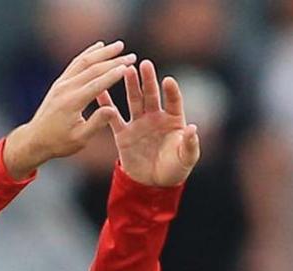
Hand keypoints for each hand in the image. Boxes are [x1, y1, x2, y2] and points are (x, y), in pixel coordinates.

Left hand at [3, 40, 136, 178]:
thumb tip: (113, 110)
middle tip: (132, 56)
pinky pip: (76, 63)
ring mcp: (61, 83)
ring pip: (83, 61)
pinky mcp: (60, 82)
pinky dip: (88, 53)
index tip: (129, 67)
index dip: (114, 75)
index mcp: (73, 102)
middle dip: (113, 61)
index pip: (97, 84)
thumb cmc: (59, 143)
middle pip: (92, 69)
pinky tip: (98, 47)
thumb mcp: (80, 139)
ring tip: (119, 45)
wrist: (35, 139)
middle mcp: (66, 88)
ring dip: (102, 52)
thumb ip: (96, 123)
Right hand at [102, 59, 200, 187]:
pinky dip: (106, 106)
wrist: (154, 184)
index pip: (173, 101)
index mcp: (173, 120)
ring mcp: (138, 123)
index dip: (171, 92)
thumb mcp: (186, 159)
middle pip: (151, 95)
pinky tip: (100, 91)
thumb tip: (192, 129)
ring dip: (130, 85)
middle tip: (144, 63)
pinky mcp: (123, 134)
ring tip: (127, 69)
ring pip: (134, 100)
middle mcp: (155, 117)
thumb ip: (190, 144)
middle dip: (148, 80)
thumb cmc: (175, 169)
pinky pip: (113, 118)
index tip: (168, 81)